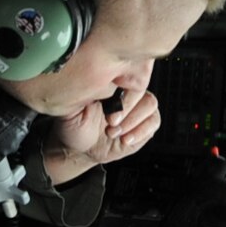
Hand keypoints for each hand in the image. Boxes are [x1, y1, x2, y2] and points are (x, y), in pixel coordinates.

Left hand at [45, 90, 161, 183]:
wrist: (80, 148)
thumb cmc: (74, 126)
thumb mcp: (71, 110)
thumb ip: (83, 96)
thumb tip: (99, 84)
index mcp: (110, 83)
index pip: (126, 77)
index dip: (120, 96)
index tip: (108, 114)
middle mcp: (127, 93)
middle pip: (141, 91)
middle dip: (126, 111)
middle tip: (110, 124)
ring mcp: (138, 107)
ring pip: (150, 104)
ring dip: (132, 122)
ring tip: (113, 133)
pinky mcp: (145, 124)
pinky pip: (154, 122)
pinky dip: (140, 132)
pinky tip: (124, 140)